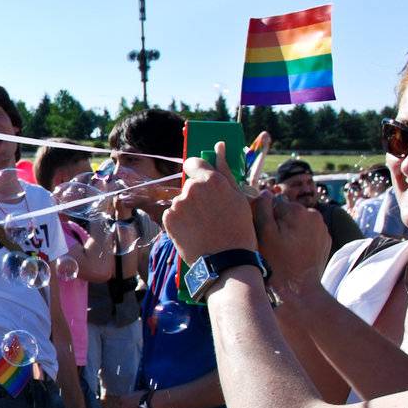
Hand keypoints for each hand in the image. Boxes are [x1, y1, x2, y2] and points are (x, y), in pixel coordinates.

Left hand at [162, 144, 258, 262]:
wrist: (226, 261)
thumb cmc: (238, 228)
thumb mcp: (239, 197)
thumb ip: (225, 169)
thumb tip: (219, 146)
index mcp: (211, 180)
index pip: (193, 163)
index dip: (198, 172)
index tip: (203, 182)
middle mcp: (192, 189)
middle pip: (189, 185)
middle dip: (197, 195)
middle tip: (211, 213)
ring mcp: (178, 204)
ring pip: (181, 201)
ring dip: (188, 209)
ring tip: (204, 225)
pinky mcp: (168, 219)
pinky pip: (172, 214)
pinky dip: (180, 221)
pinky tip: (194, 231)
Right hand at [252, 192, 329, 295]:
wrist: (299, 289)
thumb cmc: (278, 262)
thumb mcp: (263, 233)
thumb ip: (262, 208)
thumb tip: (265, 192)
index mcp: (299, 211)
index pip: (274, 203)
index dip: (265, 217)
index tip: (263, 233)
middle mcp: (314, 215)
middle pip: (288, 212)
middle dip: (279, 223)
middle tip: (273, 243)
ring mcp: (322, 229)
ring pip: (298, 222)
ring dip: (289, 231)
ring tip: (284, 249)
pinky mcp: (325, 240)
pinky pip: (308, 233)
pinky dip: (300, 239)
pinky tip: (294, 252)